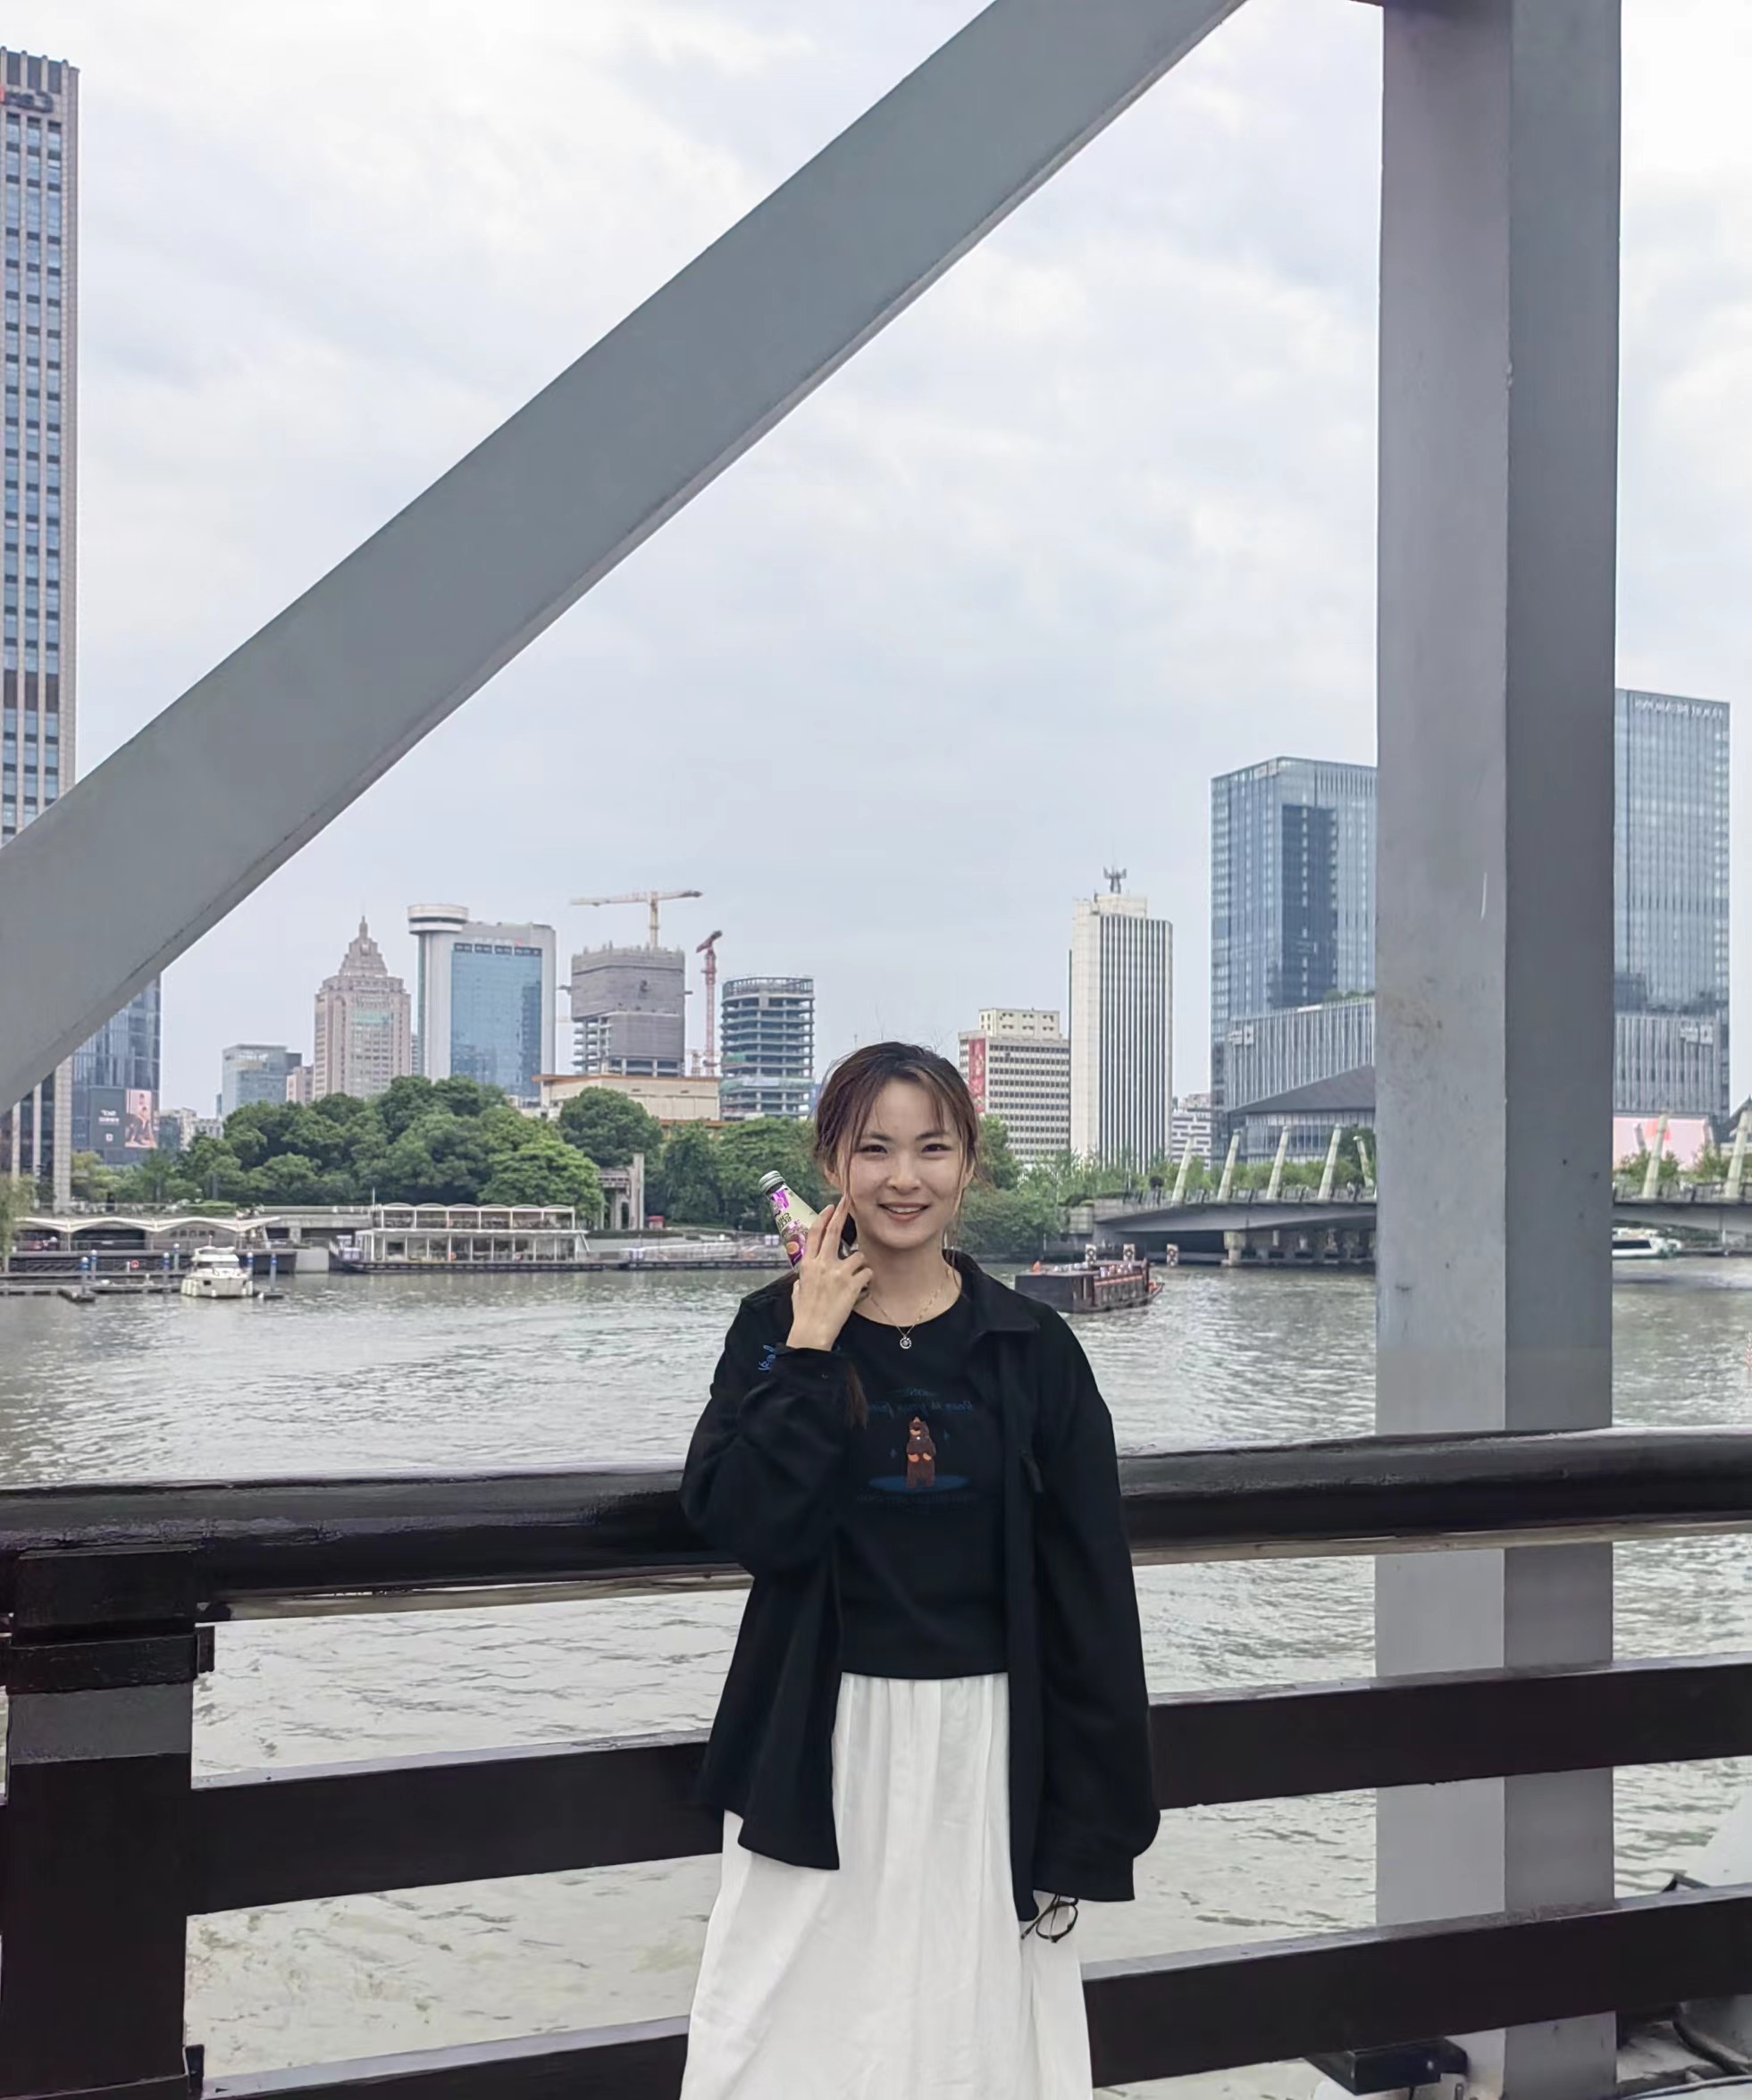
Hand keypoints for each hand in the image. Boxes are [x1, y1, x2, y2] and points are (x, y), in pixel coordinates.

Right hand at [786, 1195, 870, 1352]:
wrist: (812, 1333)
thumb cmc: (804, 1315)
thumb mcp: (797, 1292)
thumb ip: (801, 1281)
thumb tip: (801, 1280)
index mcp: (807, 1264)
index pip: (814, 1233)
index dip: (824, 1217)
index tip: (831, 1207)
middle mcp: (822, 1264)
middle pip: (833, 1231)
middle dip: (843, 1213)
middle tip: (849, 1200)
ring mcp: (837, 1273)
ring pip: (858, 1255)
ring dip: (860, 1264)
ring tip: (856, 1278)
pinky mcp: (851, 1284)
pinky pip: (867, 1273)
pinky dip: (867, 1280)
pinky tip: (861, 1288)